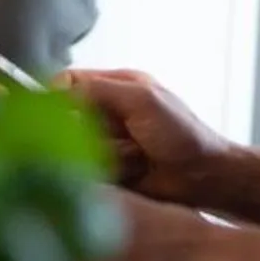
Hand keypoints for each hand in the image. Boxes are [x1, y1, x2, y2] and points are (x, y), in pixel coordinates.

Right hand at [61, 69, 238, 209]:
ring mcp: (105, 142)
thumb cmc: (181, 134)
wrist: (203, 178)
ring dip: (107, 152)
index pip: (68, 82)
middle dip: (92, 130)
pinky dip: (110, 170)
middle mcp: (106, 112)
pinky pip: (88, 169)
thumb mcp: (141, 99)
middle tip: (125, 134)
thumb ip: (98, 89)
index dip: (58, 95)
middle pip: (67, 117)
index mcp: (115, 86)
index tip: (60, 109)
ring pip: (76, 146)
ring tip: (137, 156)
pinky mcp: (106, 169)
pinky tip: (134, 170)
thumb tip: (56, 88)